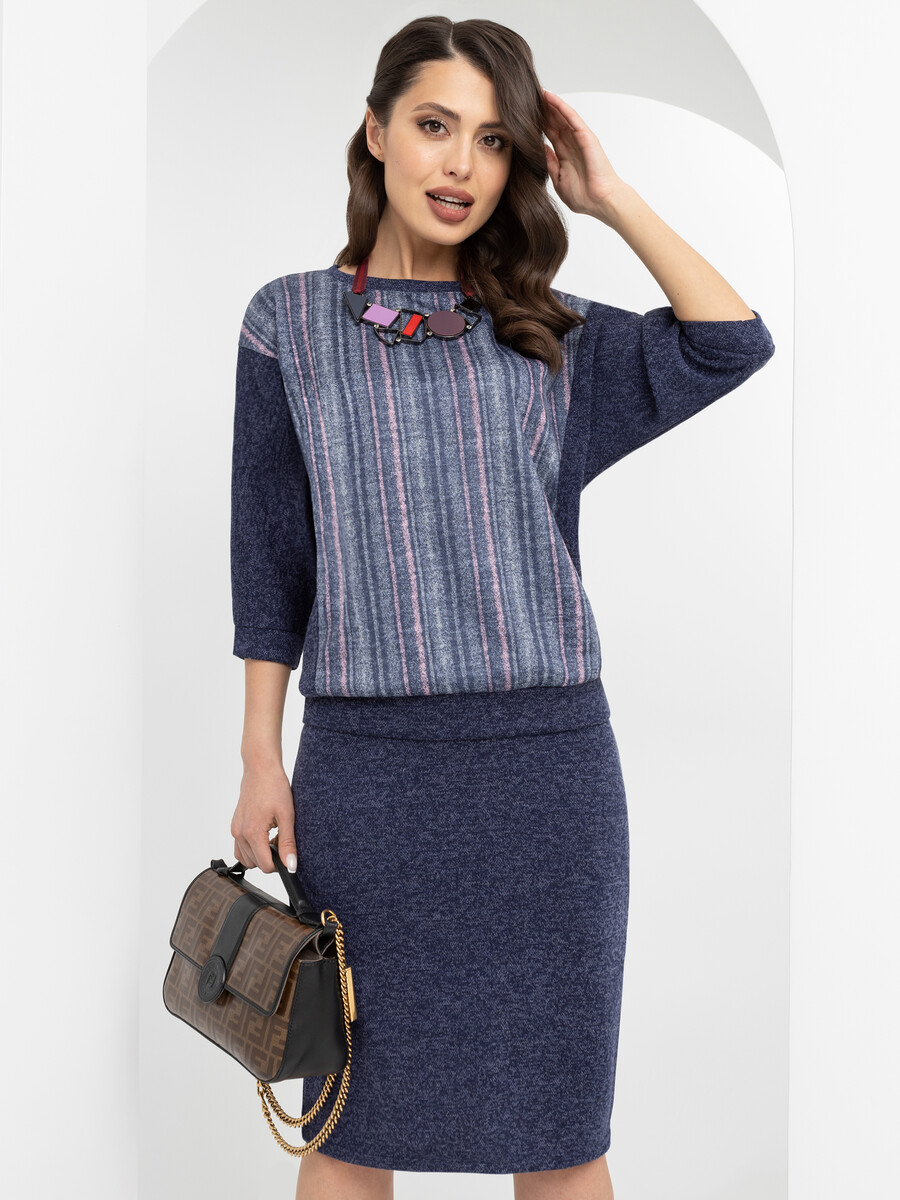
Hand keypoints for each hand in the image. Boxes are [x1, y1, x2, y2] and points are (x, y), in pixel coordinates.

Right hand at [230, 762, 297, 874]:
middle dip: (270, 858)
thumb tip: (290, 865)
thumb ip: (288, 843)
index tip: (288, 852)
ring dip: (261, 854)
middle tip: (282, 840)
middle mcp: (240, 834)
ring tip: (274, 836)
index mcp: (252, 833)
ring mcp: (235, 830)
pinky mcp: (235, 826)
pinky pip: (240, 848)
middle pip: (256, 864)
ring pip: (247, 858)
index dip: (279, 864)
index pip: (265, 866)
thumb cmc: (274, 787)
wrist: (261, 769)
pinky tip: (264, 835)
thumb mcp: (287, 816)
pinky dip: (252, 848)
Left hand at [541, 88, 628, 223]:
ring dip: (550, 104)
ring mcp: (579, 139)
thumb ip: (550, 164)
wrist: (601, 202)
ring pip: (562, 116)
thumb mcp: (559, 180)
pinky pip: (572, 118)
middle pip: (555, 122)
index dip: (539, 123)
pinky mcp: (586, 137)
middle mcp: (572, 144)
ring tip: (537, 91)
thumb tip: (541, 149)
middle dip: (543, 110)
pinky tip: (550, 97)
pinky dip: (561, 107)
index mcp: (565, 155)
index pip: (550, 134)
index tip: (525, 115)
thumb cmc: (585, 197)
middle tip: (528, 96)